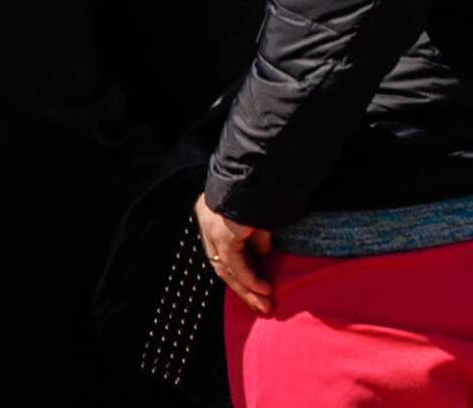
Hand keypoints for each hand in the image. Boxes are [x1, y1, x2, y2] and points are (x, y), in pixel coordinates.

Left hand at [194, 195, 272, 315]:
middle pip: (221, 264)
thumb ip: (257, 236)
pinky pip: (236, 264)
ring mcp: (212, 226)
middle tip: (261, 306)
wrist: (263, 167)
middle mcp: (207, 219)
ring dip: (248, 289)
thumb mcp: (259, 217)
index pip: (221, 251)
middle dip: (242, 289)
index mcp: (211, 212)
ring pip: (226, 268)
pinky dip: (250, 279)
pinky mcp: (223, 232)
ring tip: (265, 305)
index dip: (237, 273)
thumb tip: (263, 254)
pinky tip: (264, 289)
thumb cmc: (264, 186)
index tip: (255, 290)